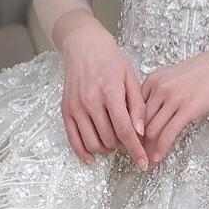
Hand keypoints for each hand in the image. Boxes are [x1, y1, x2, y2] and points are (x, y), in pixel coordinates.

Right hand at [57, 10, 148, 167]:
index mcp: (110, 93)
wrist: (84, 46)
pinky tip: (93, 158)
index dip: (136, 150)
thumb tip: (140, 132)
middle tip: (129, 140)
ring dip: (106, 149)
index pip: (125, 131)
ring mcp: (76, 107)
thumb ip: (137, 106)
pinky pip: (73, 139)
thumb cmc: (110, 59)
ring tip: (114, 142)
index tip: (143, 163)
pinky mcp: (65, 110)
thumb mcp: (131, 78)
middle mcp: (90, 102)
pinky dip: (83, 152)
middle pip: (109, 139)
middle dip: (122, 146)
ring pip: (92, 143)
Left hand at [139, 42, 208, 163]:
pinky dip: (161, 148)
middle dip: (137, 141)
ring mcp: (173, 98)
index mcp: (153, 80)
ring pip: (152, 129)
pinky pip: (168, 133)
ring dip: (147, 148)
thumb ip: (161, 93)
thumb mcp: (175, 77)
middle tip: (137, 155)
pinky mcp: (188, 109)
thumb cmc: (206, 71)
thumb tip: (153, 115)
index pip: (135, 109)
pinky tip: (158, 158)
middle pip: (140, 121)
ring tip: (147, 160)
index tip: (131, 140)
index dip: (131, 128)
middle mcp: (159, 88)